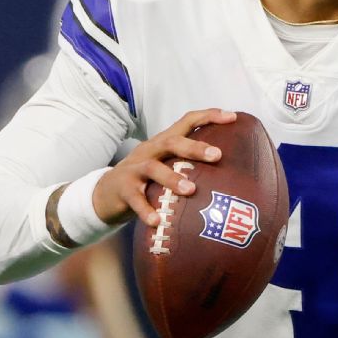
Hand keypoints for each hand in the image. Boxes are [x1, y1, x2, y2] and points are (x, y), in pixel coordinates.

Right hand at [93, 108, 236, 225]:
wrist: (104, 194)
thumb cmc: (146, 181)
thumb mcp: (166, 166)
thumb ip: (189, 165)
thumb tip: (231, 174)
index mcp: (163, 142)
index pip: (187, 121)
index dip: (209, 116)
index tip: (233, 117)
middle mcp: (149, 150)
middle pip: (171, 141)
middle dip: (195, 147)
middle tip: (217, 155)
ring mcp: (134, 169)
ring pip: (153, 168)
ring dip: (173, 178)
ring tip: (191, 190)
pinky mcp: (122, 189)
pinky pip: (135, 199)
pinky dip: (146, 210)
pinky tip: (158, 221)